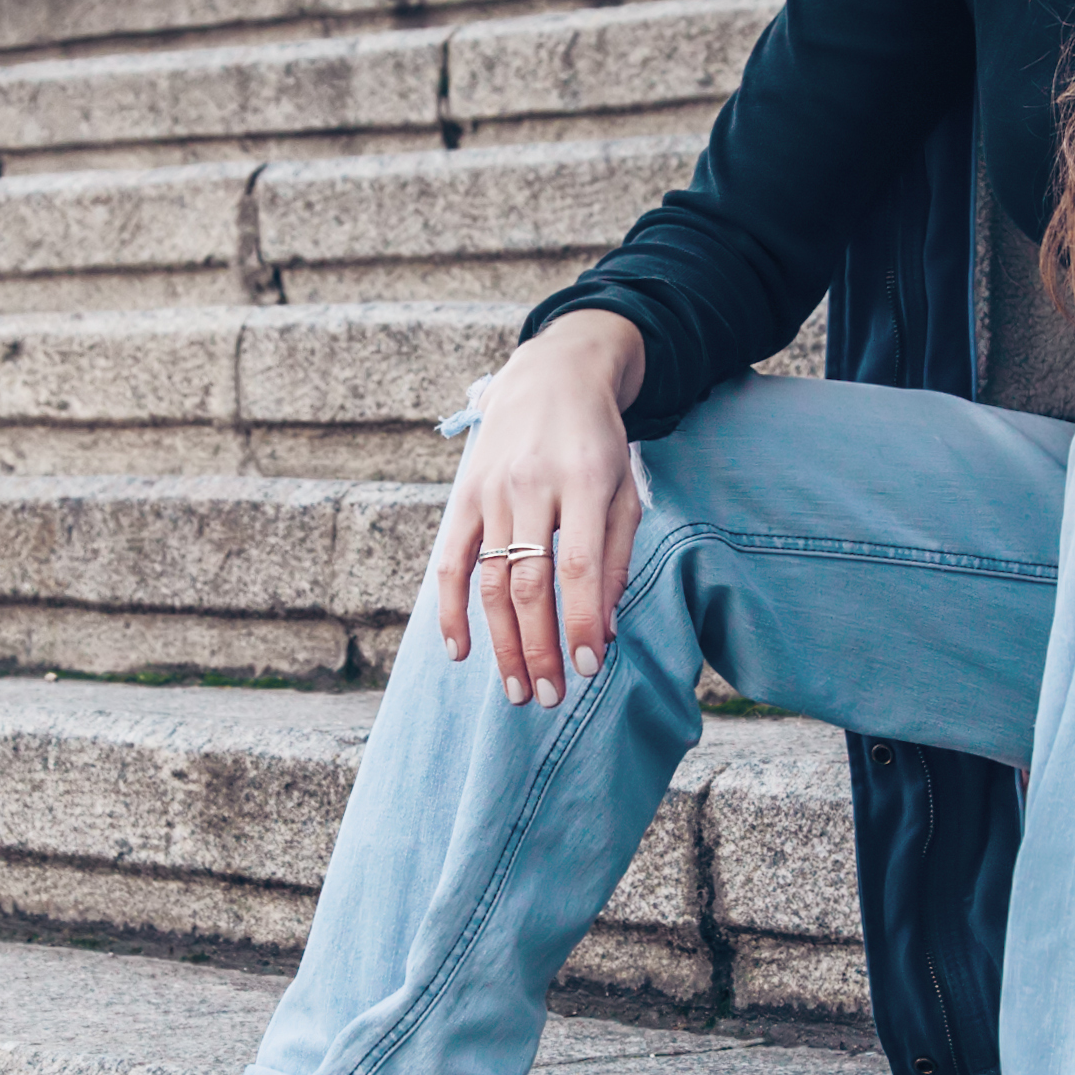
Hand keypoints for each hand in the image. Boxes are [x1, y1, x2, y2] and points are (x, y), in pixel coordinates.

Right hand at [423, 307, 646, 704]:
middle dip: (538, 647)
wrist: (552, 376)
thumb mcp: (623, 491)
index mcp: (582, 482)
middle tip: (547, 697)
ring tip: (516, 688)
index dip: (578, 621)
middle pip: (527, 582)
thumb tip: (602, 631)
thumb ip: (613, 558)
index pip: (576, 565)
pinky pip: (450, 560)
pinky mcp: (463, 496)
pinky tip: (459, 650)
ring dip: (500, 642)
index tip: (586, 668)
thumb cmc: (599, 444)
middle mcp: (530, 487)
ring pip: (489, 580)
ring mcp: (490, 492)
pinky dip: (451, 609)